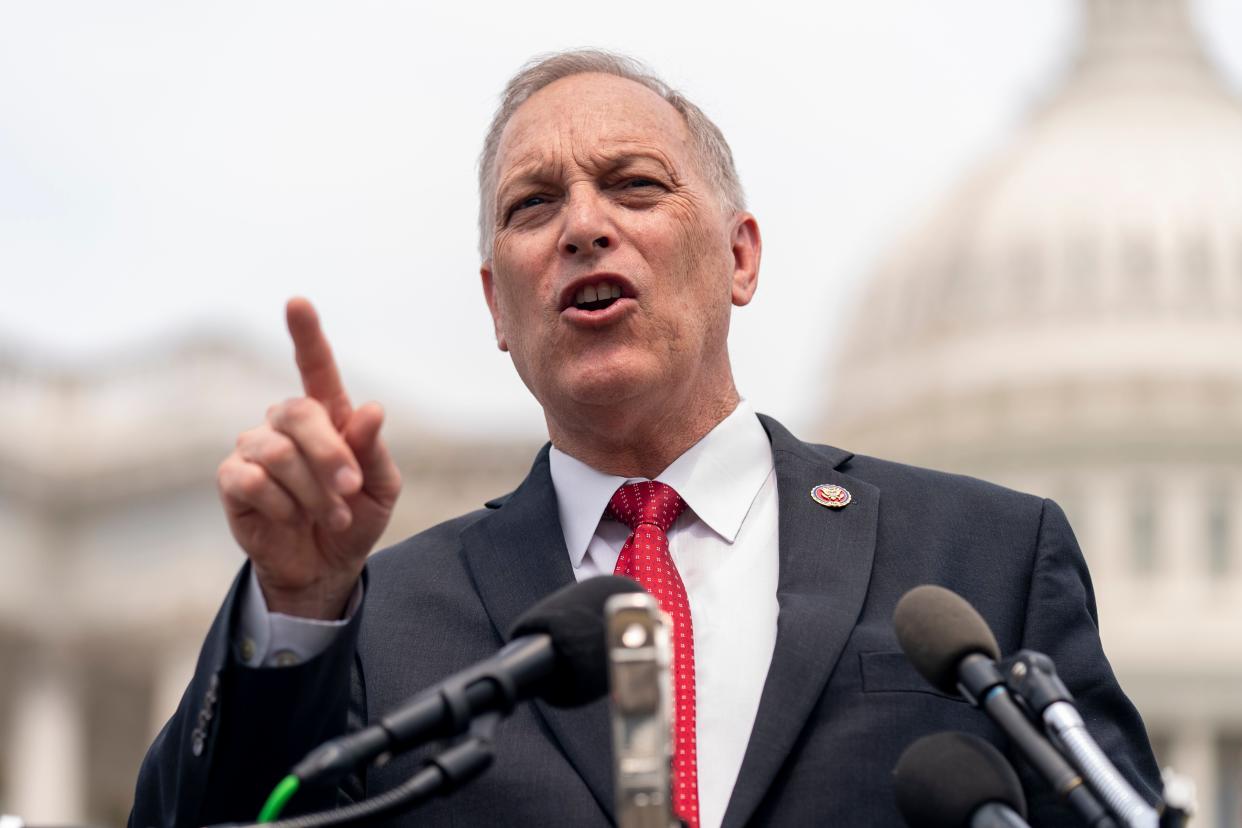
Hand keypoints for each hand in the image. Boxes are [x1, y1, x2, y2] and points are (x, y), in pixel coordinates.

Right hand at [216, 298, 401, 618]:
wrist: (326, 565)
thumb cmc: (356, 515)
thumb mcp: (381, 487)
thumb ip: (374, 450)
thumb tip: (371, 409)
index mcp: (328, 415)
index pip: (315, 367)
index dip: (306, 334)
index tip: (297, 303)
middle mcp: (286, 423)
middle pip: (298, 412)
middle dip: (329, 454)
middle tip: (350, 489)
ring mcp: (255, 448)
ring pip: (277, 453)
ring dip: (311, 491)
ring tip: (330, 514)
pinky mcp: (232, 480)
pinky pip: (251, 480)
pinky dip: (281, 505)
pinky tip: (290, 518)